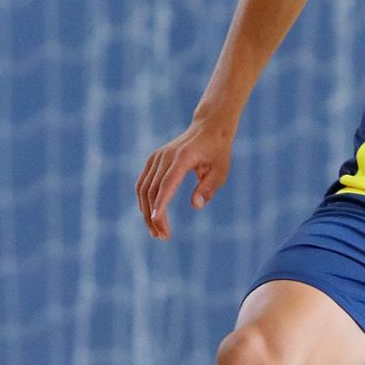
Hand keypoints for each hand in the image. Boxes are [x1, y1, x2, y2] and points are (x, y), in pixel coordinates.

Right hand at [136, 117, 235, 238]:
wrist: (208, 128)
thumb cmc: (217, 152)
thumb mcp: (221, 170)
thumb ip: (209, 188)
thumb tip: (195, 206)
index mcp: (182, 157)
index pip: (167, 183)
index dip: (160, 204)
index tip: (157, 222)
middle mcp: (165, 156)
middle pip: (152, 189)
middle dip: (154, 215)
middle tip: (162, 236)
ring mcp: (156, 157)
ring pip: (143, 188)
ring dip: (147, 212)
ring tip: (157, 232)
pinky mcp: (153, 160)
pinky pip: (143, 184)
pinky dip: (144, 201)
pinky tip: (152, 217)